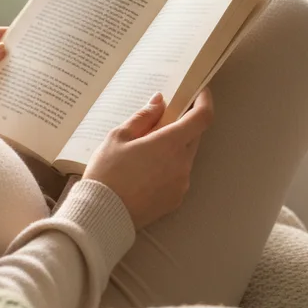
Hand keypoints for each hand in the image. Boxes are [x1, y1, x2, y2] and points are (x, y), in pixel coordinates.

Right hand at [83, 88, 214, 228]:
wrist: (103, 214)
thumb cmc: (108, 173)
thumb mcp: (119, 137)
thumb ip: (143, 117)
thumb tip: (160, 101)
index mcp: (170, 144)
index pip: (202, 117)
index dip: (204, 101)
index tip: (199, 92)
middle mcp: (182, 163)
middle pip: (194, 136)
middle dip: (184, 124)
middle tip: (163, 118)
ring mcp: (181, 183)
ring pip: (185, 156)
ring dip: (175, 147)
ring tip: (147, 149)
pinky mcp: (176, 199)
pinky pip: (179, 175)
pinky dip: (169, 166)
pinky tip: (147, 170)